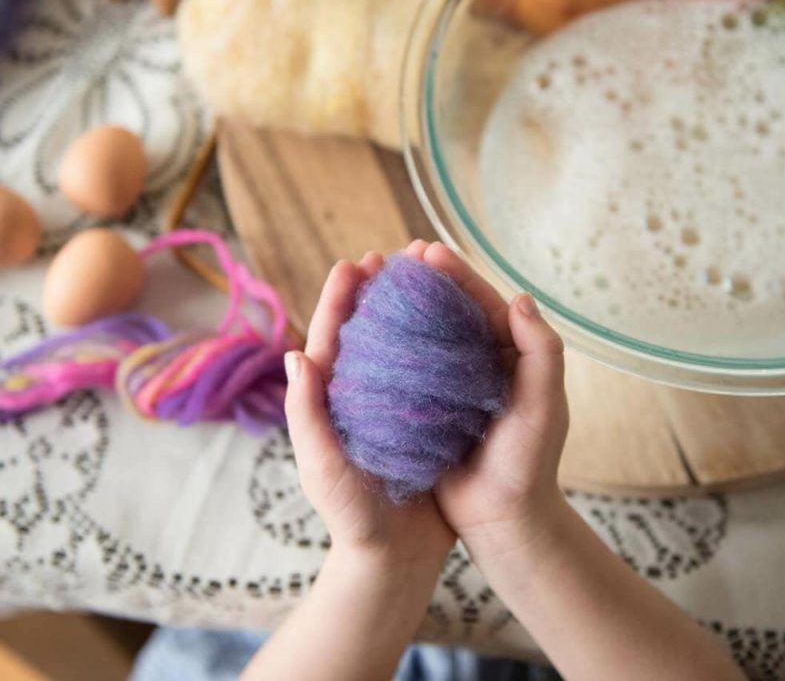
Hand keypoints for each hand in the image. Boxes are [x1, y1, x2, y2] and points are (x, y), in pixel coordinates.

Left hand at [284, 248, 454, 572]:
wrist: (394, 558)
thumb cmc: (351, 515)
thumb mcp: (322, 465)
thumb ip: (305, 413)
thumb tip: (296, 352)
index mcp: (331, 400)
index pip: (332, 338)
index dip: (341, 298)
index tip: (356, 261)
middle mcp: (362, 396)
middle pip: (368, 331)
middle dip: (379, 292)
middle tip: (398, 256)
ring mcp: (394, 407)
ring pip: (401, 347)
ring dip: (411, 310)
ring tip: (428, 279)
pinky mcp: (424, 421)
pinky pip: (429, 375)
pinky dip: (438, 346)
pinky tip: (457, 327)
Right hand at [402, 241, 569, 562]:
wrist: (503, 520)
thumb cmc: (529, 463)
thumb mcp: (544, 407)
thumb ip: (541, 352)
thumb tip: (521, 298)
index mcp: (510, 355)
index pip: (482, 303)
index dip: (457, 274)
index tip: (427, 251)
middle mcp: (480, 363)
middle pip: (450, 311)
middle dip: (426, 280)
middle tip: (398, 256)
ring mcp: (452, 384)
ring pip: (425, 335)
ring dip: (404, 307)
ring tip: (376, 283)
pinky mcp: (428, 406)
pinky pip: (408, 368)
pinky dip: (390, 346)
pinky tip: (366, 332)